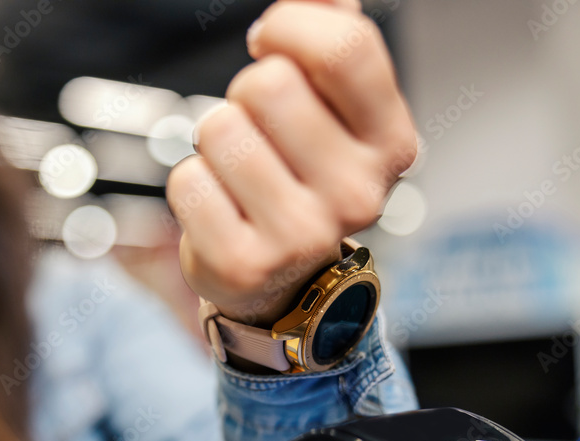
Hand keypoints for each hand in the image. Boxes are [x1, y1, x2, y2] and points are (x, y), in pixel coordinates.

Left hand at [167, 0, 416, 326]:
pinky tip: (221, 206)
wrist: (280, 275)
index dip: (289, 26)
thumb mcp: (333, 108)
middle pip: (268, 84)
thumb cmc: (300, 173)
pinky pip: (187, 180)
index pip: (344, 47)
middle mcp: (359, 194)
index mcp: (392, 143)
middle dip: (245, 95)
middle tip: (258, 131)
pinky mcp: (245, 263)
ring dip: (216, 141)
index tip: (270, 43)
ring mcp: (303, 235)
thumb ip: (330, 34)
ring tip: (240, 172)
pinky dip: (192, 183)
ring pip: (220, 128)